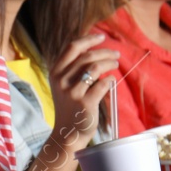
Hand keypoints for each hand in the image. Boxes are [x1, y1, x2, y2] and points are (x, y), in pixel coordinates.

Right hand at [47, 32, 119, 153]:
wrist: (68, 133)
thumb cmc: (70, 106)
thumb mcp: (64, 84)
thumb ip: (73, 67)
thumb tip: (92, 48)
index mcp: (55, 72)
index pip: (72, 48)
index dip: (88, 39)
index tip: (101, 37)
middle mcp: (61, 80)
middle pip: (86, 56)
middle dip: (104, 52)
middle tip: (116, 54)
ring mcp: (72, 92)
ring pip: (95, 68)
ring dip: (109, 63)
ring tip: (115, 64)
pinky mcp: (85, 103)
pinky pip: (103, 84)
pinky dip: (110, 80)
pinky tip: (111, 81)